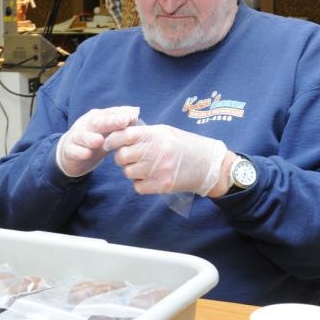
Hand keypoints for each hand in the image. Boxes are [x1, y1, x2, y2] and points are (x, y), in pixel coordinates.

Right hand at [56, 106, 139, 177]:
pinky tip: (87, 154)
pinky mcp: (69, 150)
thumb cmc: (93, 140)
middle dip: (111, 121)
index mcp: (97, 118)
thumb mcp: (107, 132)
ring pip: (83, 136)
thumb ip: (120, 124)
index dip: (122, 115)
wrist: (69, 153)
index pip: (110, 114)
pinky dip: (80, 152)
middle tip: (124, 121)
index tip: (134, 116)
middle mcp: (85, 124)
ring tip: (100, 140)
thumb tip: (135, 113)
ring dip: (91, 138)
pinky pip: (73, 151)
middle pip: (98, 122)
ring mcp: (76, 137)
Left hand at [103, 123, 227, 195]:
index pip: (124, 135)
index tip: (110, 144)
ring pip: (128, 172)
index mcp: (156, 134)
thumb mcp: (166, 132)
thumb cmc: (186, 145)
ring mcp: (160, 169)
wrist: (210, 164)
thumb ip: (145, 133)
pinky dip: (140, 184)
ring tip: (142, 168)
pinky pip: (138, 187)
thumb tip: (119, 134)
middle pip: (122, 156)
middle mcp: (157, 150)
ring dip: (131, 172)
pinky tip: (149, 179)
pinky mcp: (163, 185)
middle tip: (128, 159)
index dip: (112, 140)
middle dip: (121, 159)